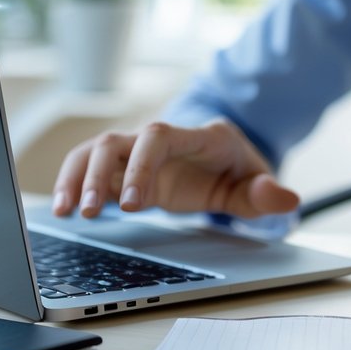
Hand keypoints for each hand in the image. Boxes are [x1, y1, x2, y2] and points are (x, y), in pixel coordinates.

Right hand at [51, 119, 299, 219]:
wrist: (221, 158)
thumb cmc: (237, 171)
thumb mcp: (256, 183)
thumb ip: (267, 193)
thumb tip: (287, 200)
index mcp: (195, 137)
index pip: (160, 137)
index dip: (141, 164)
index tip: (130, 203)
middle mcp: (160, 138)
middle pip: (118, 141)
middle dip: (100, 175)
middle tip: (90, 212)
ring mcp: (137, 150)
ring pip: (96, 150)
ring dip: (77, 178)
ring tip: (67, 212)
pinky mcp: (121, 164)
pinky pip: (88, 165)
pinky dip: (73, 182)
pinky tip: (63, 208)